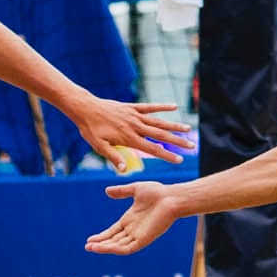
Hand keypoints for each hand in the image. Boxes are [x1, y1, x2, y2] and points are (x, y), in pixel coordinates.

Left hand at [68, 96, 190, 171]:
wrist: (85, 108)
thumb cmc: (91, 130)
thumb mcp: (99, 146)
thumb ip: (114, 157)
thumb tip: (125, 170)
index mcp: (129, 138)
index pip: (152, 148)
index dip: (167, 155)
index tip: (180, 160)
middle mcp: (135, 126)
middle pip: (161, 135)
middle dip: (177, 141)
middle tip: (192, 146)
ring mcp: (135, 115)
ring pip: (158, 121)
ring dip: (174, 125)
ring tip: (188, 129)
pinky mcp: (132, 107)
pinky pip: (150, 107)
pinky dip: (162, 107)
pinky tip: (174, 106)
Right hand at [89, 181, 185, 254]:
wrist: (171, 197)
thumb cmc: (158, 192)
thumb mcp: (135, 189)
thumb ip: (122, 192)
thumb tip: (107, 191)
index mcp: (130, 220)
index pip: (113, 231)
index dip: (102, 236)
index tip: (90, 240)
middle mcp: (133, 230)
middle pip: (114, 240)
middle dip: (100, 244)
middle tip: (87, 247)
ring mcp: (139, 235)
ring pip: (118, 246)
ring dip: (105, 248)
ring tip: (91, 248)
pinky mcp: (144, 240)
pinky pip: (127, 248)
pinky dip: (115, 249)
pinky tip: (104, 248)